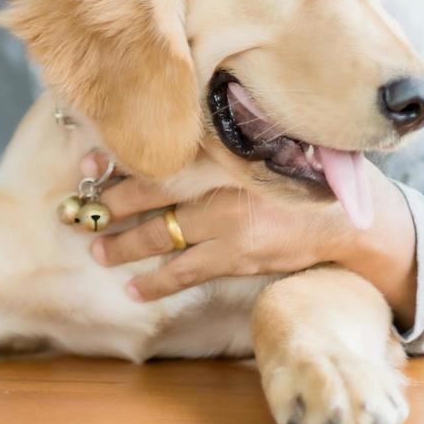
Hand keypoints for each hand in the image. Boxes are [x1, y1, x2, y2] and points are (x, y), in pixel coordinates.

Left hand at [78, 151, 417, 324]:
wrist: (347, 218)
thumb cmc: (294, 172)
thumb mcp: (256, 143)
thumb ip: (211, 139)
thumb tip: (158, 133)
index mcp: (225, 147)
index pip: (162, 151)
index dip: (120, 159)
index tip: (86, 163)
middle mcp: (223, 181)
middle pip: (151, 192)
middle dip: (109, 204)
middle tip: (77, 213)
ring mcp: (231, 221)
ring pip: (161, 236)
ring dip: (123, 246)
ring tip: (96, 251)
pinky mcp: (240, 256)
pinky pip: (187, 271)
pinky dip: (157, 282)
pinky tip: (132, 289)